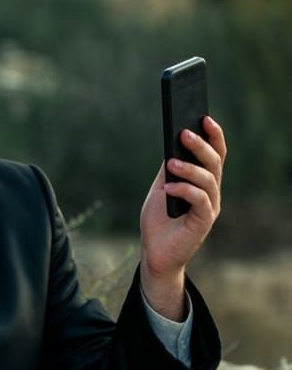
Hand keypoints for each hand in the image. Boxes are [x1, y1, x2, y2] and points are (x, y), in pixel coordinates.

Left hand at [139, 115, 226, 318]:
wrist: (154, 253)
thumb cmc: (158, 220)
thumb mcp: (161, 187)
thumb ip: (169, 169)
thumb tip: (173, 143)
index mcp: (204, 181)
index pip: (215, 154)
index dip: (213, 136)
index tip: (204, 117)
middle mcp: (212, 192)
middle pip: (214, 163)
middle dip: (200, 146)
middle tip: (184, 133)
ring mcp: (210, 207)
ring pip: (209, 180)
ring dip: (189, 169)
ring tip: (171, 163)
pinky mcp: (204, 222)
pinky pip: (200, 201)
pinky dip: (185, 191)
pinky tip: (168, 188)